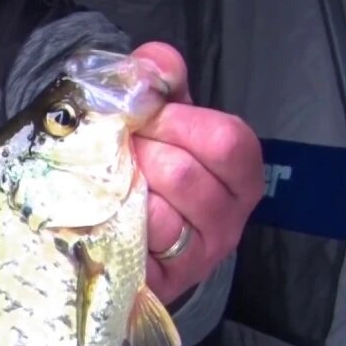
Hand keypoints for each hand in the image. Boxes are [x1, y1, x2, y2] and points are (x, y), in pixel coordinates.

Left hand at [129, 42, 264, 304]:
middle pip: (184, 172)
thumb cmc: (147, 162)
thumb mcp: (158, 115)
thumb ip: (160, 77)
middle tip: (120, 151)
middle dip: (140, 152)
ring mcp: (198, 256)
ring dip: (123, 188)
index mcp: (240, 173)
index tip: (145, 117)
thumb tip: (156, 63)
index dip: (177, 121)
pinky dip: (113, 222)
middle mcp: (230, 219)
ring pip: (159, 212)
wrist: (116, 226)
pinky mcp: (163, 282)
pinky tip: (105, 213)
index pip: (227, 140)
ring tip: (111, 182)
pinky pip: (135, 245)